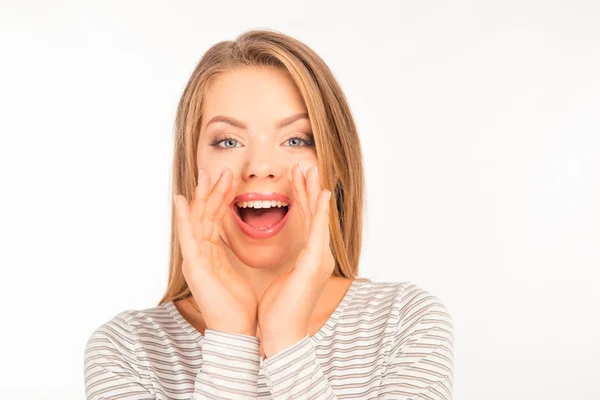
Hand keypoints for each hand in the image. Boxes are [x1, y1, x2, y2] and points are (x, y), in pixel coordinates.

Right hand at [173, 167, 257, 335]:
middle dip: (213, 191)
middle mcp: (200, 254)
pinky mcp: (195, 267)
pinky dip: (184, 218)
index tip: (231, 179)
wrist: (237, 332)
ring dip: (202, 196)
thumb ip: (229, 255)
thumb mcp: (235, 273)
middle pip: (205, 215)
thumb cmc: (238, 306)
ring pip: (197, 220)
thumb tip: (234, 243)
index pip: (214, 219)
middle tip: (222, 169)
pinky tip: (182, 201)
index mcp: (210, 254)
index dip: (221, 198)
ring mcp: (195, 259)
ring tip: (207, 175)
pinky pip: (188, 238)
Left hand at [257, 163, 334, 356]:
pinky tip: (321, 195)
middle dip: (309, 188)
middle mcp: (319, 255)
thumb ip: (290, 261)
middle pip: (314, 214)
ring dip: (313, 192)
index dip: (303, 198)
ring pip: (317, 218)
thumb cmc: (280, 310)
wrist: (282, 335)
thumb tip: (289, 253)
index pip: (307, 221)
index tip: (297, 178)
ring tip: (310, 170)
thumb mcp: (284, 278)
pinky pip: (317, 232)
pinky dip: (320, 212)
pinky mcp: (314, 264)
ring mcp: (319, 259)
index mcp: (310, 258)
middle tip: (305, 166)